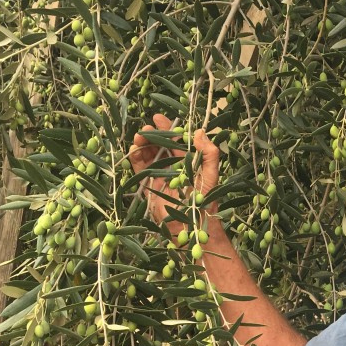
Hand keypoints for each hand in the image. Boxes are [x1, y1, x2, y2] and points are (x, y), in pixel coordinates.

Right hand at [129, 113, 220, 231]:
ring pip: (149, 154)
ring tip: (139, 138)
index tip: (159, 118)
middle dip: (153, 134)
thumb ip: (209, 154)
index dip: (169, 129)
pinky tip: (134, 150)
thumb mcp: (211, 176)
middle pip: (161, 145)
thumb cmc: (204, 202)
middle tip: (146, 127)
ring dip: (143, 144)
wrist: (189, 227)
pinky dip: (135, 158)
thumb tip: (199, 131)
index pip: (178, 141)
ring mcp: (161, 176)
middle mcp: (175, 167)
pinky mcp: (149, 186)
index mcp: (190, 163)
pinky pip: (140, 168)